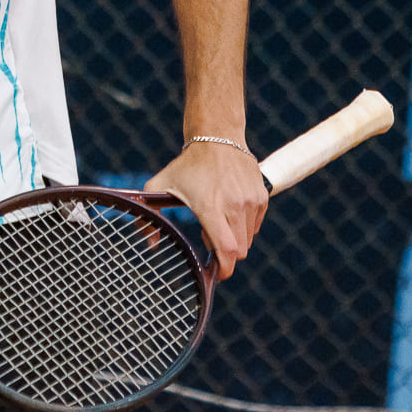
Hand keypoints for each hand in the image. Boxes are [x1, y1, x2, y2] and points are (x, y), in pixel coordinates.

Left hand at [144, 140, 267, 279]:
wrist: (217, 137)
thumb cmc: (186, 165)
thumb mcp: (159, 184)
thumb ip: (149, 213)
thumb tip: (150, 244)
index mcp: (210, 205)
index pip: (226, 249)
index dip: (223, 268)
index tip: (216, 274)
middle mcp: (235, 205)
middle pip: (238, 250)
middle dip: (224, 254)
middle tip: (207, 238)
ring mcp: (252, 201)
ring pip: (248, 239)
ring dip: (233, 239)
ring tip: (216, 221)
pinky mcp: (262, 198)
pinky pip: (256, 226)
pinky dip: (244, 227)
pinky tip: (228, 211)